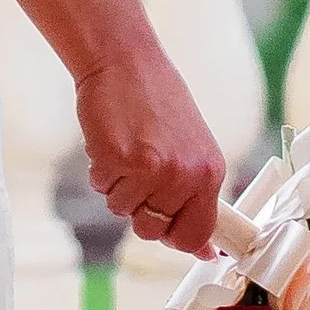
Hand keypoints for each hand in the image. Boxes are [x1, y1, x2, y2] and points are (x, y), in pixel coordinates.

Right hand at [74, 46, 225, 256]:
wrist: (124, 59)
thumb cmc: (155, 98)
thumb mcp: (191, 147)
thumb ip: (196, 195)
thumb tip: (205, 249)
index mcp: (209, 171)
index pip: (196, 233)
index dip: (174, 235)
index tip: (165, 227)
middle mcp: (184, 174)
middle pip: (152, 229)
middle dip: (139, 206)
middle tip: (139, 169)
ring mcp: (150, 169)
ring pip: (122, 209)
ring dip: (117, 185)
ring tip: (126, 147)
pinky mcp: (117, 160)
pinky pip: (101, 188)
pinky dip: (100, 169)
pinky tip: (110, 139)